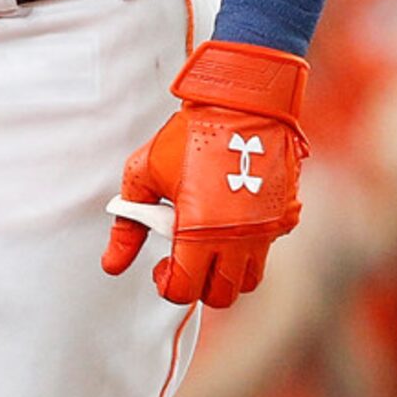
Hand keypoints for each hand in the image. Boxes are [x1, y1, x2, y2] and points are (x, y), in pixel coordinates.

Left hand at [103, 39, 308, 307]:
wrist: (241, 101)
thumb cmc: (190, 133)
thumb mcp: (144, 172)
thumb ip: (127, 224)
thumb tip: (112, 263)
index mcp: (199, 232)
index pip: (184, 289)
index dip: (167, 284)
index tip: (161, 267)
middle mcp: (237, 239)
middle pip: (219, 295)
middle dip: (198, 284)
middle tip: (185, 259)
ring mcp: (265, 231)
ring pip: (246, 280)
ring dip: (226, 271)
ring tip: (209, 242)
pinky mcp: (285, 217)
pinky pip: (267, 249)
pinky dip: (250, 246)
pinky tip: (233, 220)